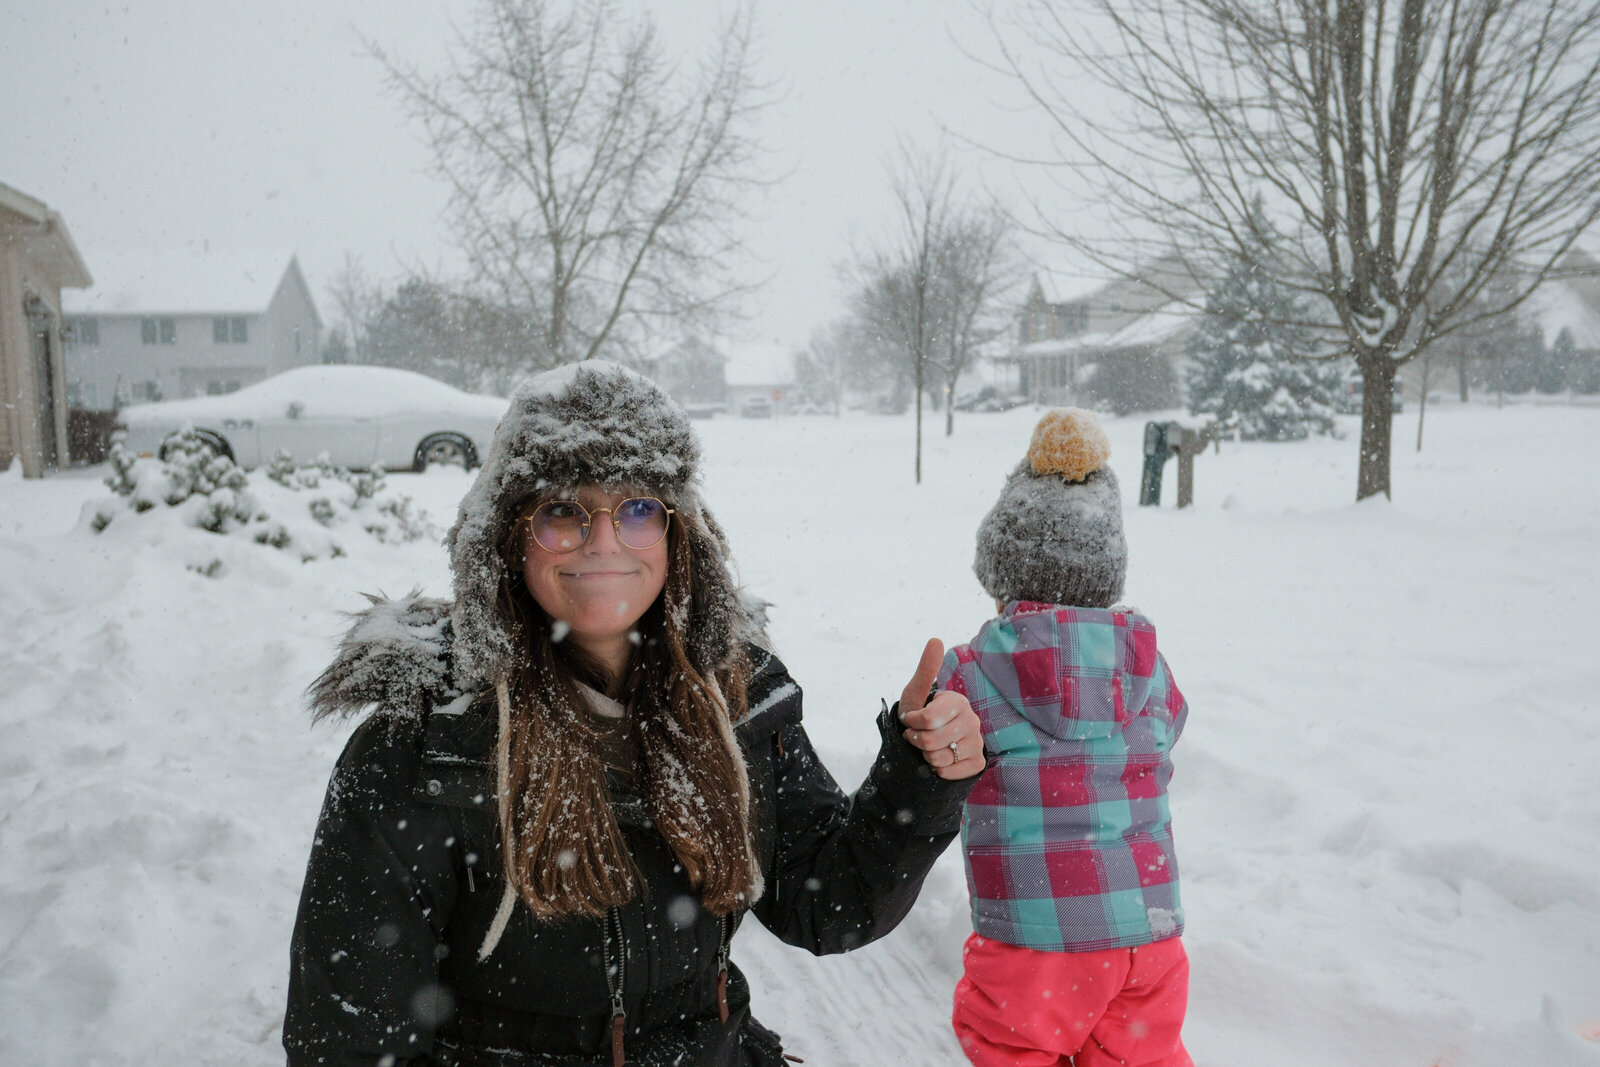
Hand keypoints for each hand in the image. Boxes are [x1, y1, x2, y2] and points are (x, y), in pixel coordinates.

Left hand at [898, 638, 983, 779]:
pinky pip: (948, 773)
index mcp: (958, 701)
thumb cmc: (918, 716)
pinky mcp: (978, 763)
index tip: (910, 720)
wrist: (926, 746)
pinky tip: (940, 760)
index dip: (911, 724)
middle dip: (916, 742)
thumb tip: (936, 639)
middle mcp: (972, 720)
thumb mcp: (915, 694)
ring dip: (925, 757)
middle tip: (916, 737)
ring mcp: (978, 742)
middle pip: (930, 741)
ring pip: (938, 759)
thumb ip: (925, 670)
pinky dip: (937, 770)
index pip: (926, 720)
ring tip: (929, 747)